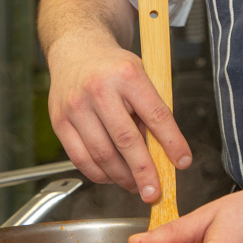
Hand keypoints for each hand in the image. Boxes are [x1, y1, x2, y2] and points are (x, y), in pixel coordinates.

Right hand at [47, 31, 191, 200]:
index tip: (182, 162)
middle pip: (126, 140)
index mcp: (127, 74)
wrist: (76, 50)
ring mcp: (76, 106)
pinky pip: (80, 158)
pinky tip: (112, 177)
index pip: (156, 114)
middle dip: (144, 172)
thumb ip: (150, 109)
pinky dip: (99, 174)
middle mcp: (99, 89)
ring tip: (135, 186)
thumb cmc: (113, 66)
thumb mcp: (140, 75)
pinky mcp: (59, 122)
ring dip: (122, 177)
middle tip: (154, 192)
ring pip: (102, 154)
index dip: (172, 142)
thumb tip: (162, 151)